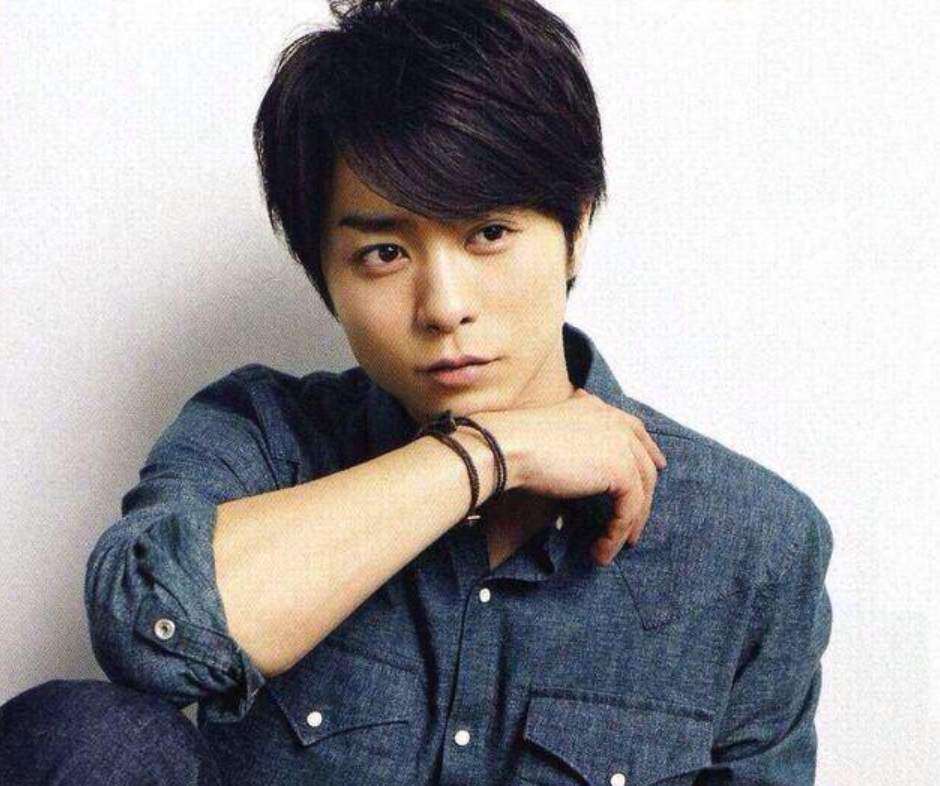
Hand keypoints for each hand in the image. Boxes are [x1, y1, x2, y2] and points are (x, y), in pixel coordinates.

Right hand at [479, 389, 666, 565]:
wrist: (510, 448)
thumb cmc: (516, 444)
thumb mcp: (551, 437)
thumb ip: (574, 445)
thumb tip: (580, 472)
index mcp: (598, 409)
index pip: (634, 429)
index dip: (648, 449)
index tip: (657, 466)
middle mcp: (614, 422)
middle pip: (643, 462)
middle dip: (645, 493)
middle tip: (637, 521)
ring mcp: (621, 445)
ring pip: (640, 490)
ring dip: (628, 523)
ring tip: (613, 545)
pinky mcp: (621, 471)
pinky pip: (628, 509)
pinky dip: (616, 533)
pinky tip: (601, 549)